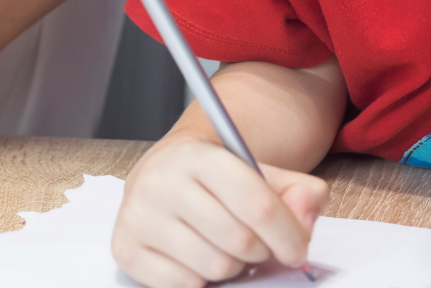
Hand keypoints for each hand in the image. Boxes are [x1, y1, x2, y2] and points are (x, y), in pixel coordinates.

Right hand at [113, 134, 329, 287]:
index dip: (287, 235)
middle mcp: (161, 181)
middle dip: (259, 251)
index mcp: (199, 155)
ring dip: (231, 266)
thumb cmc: (218, 180)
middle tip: (257, 245)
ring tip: (223, 246)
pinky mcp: (125, 250)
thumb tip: (304, 220)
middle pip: (238, 240)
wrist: (162, 176)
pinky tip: (197, 256)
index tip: (297, 250)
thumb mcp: (261, 172)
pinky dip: (201, 280)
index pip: (256, 204)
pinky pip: (184, 285)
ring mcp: (138, 216)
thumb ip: (298, 193)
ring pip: (213, 266)